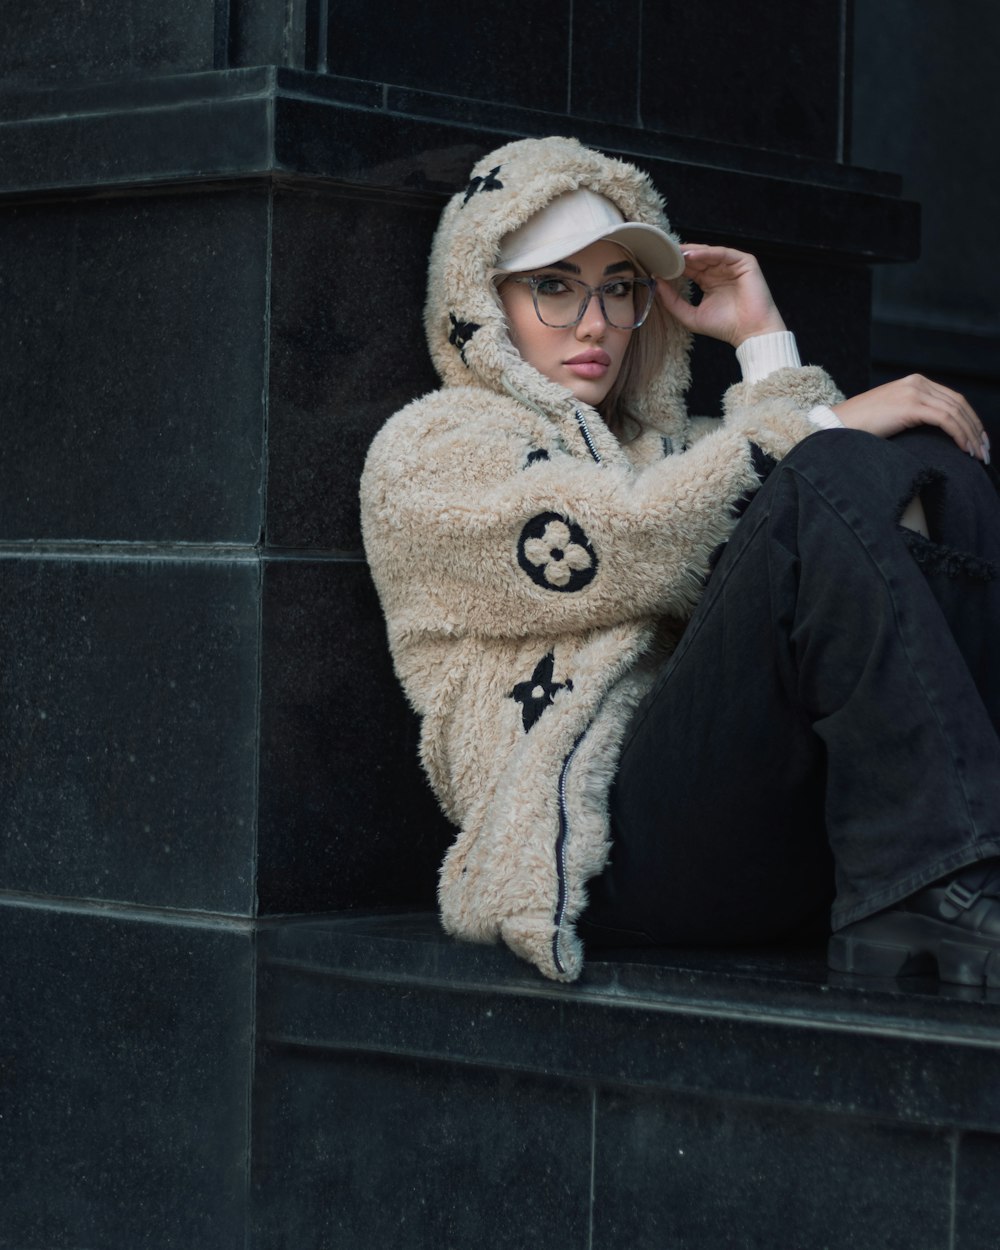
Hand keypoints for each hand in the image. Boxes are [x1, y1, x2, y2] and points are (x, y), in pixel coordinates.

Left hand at [655, 245, 786, 346]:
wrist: (750, 333)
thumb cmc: (723, 327)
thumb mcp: (690, 315)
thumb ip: (672, 301)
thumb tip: (657, 282)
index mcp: (708, 282)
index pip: (688, 269)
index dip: (673, 266)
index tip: (655, 263)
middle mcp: (719, 272)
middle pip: (696, 258)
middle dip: (679, 256)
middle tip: (660, 253)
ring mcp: (732, 266)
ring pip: (708, 253)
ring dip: (690, 252)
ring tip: (673, 253)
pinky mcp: (744, 263)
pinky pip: (722, 253)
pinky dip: (706, 253)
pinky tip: (690, 256)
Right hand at [831, 375, 990, 462]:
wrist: (837, 425)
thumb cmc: (859, 427)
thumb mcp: (891, 417)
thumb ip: (912, 416)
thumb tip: (935, 434)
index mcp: (913, 382)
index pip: (952, 399)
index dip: (970, 420)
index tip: (978, 441)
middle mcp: (917, 382)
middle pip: (959, 404)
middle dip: (976, 429)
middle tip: (984, 451)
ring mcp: (914, 391)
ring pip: (956, 412)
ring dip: (971, 435)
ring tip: (977, 455)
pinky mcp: (910, 405)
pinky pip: (946, 419)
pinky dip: (960, 435)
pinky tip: (964, 449)